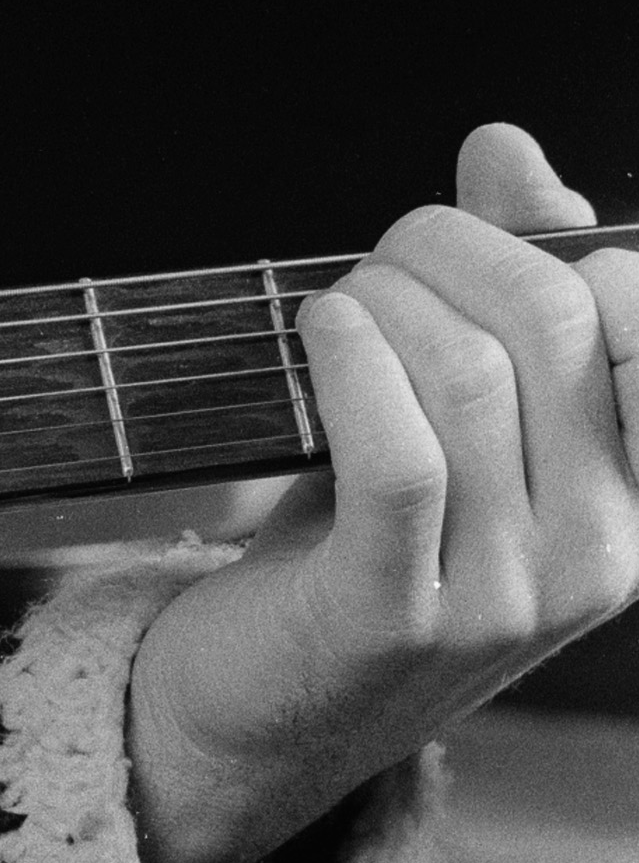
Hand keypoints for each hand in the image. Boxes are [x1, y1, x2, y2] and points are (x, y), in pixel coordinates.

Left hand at [125, 125, 638, 862]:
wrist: (261, 712)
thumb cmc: (356, 549)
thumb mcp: (452, 424)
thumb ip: (497, 287)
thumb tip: (506, 151)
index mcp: (634, 499)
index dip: (556, 243)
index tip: (476, 233)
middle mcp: (595, 553)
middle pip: (556, 324)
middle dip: (456, 246)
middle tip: (387, 253)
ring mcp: (502, 594)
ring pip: (471, 375)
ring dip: (387, 297)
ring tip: (342, 302)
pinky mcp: (393, 611)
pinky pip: (398, 453)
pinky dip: (351, 359)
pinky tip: (320, 328)